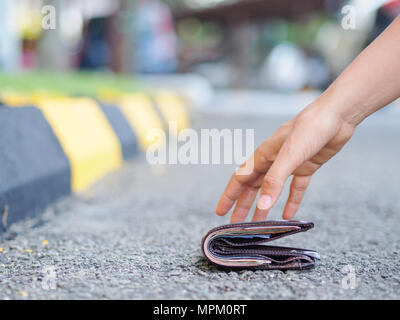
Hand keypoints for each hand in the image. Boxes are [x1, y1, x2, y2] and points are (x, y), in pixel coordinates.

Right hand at [216, 103, 355, 222]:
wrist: (337, 115)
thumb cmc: (310, 128)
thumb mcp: (290, 156)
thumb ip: (275, 181)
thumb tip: (262, 206)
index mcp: (263, 155)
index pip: (240, 179)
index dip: (229, 196)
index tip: (220, 211)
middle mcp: (273, 160)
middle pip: (253, 187)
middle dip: (243, 205)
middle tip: (236, 224)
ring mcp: (289, 164)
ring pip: (272, 189)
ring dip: (264, 205)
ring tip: (259, 223)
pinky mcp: (306, 166)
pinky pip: (295, 188)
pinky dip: (291, 201)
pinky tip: (288, 214)